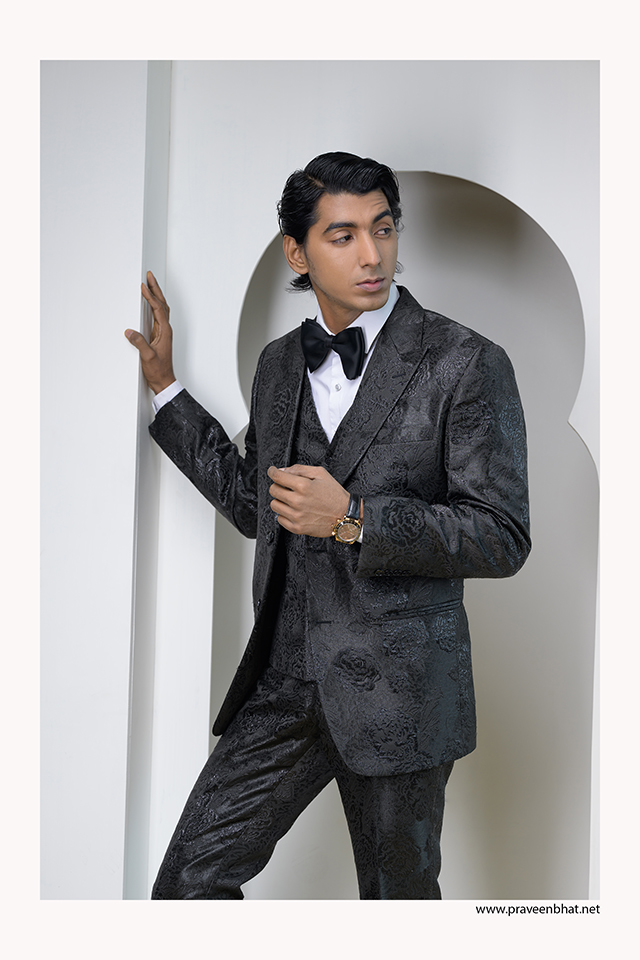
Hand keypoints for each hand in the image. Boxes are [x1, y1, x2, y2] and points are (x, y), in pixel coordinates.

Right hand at [125, 271, 175, 393]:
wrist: (164, 381)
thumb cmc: (158, 370)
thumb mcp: (147, 357)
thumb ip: (139, 343)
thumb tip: (130, 331)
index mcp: (165, 332)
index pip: (158, 309)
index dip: (150, 297)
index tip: (143, 286)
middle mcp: (165, 330)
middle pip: (162, 304)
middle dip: (155, 289)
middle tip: (150, 276)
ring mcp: (163, 332)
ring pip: (160, 308)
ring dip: (155, 295)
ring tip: (149, 284)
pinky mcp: (159, 336)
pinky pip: (157, 315)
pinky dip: (153, 305)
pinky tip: (149, 303)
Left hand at [268, 464, 349, 537]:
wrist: (345, 515)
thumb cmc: (335, 495)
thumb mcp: (321, 474)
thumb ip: (300, 469)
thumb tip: (283, 470)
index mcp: (303, 486)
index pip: (277, 477)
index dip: (272, 472)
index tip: (272, 471)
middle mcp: (298, 501)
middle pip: (273, 490)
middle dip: (277, 485)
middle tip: (285, 486)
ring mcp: (297, 516)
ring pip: (274, 505)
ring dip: (280, 500)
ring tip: (291, 499)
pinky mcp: (297, 528)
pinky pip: (279, 519)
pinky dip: (284, 514)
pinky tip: (294, 510)